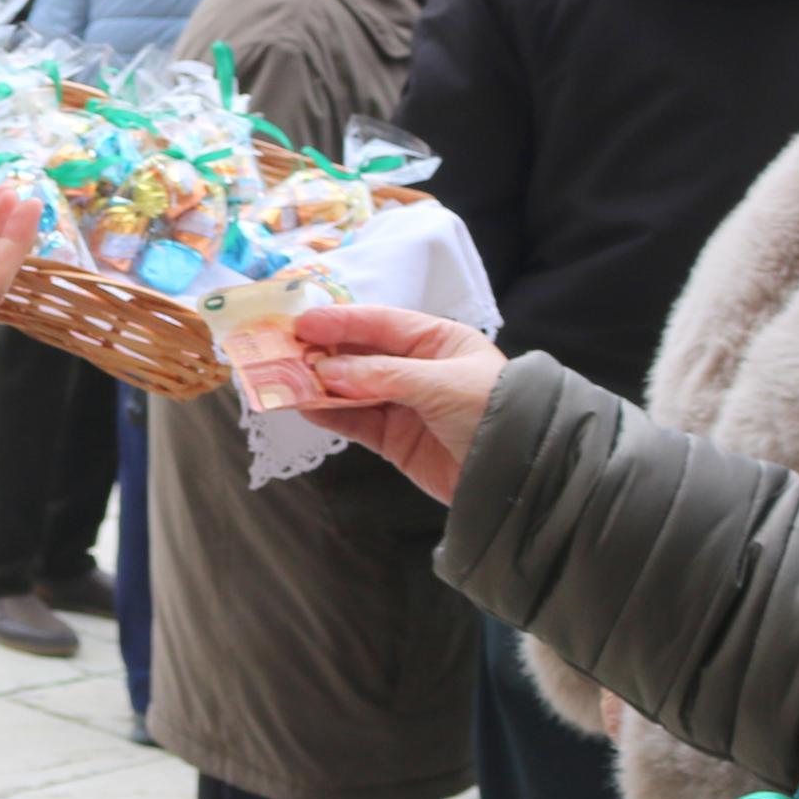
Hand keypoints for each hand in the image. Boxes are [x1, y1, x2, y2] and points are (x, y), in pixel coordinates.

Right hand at [289, 304, 510, 502]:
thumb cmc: (491, 412)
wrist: (517, 477)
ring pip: (351, 389)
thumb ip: (384, 374)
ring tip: (284, 380)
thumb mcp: (442, 384)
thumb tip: (329, 370)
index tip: (302, 323)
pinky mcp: (394, 440)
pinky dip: (328, 415)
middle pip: (360, 354)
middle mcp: (416, 368)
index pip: (381, 323)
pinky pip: (354, 422)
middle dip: (323, 352)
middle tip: (281, 350)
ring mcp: (403, 404)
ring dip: (318, 385)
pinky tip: (304, 407)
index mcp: (437, 340)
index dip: (341, 321)